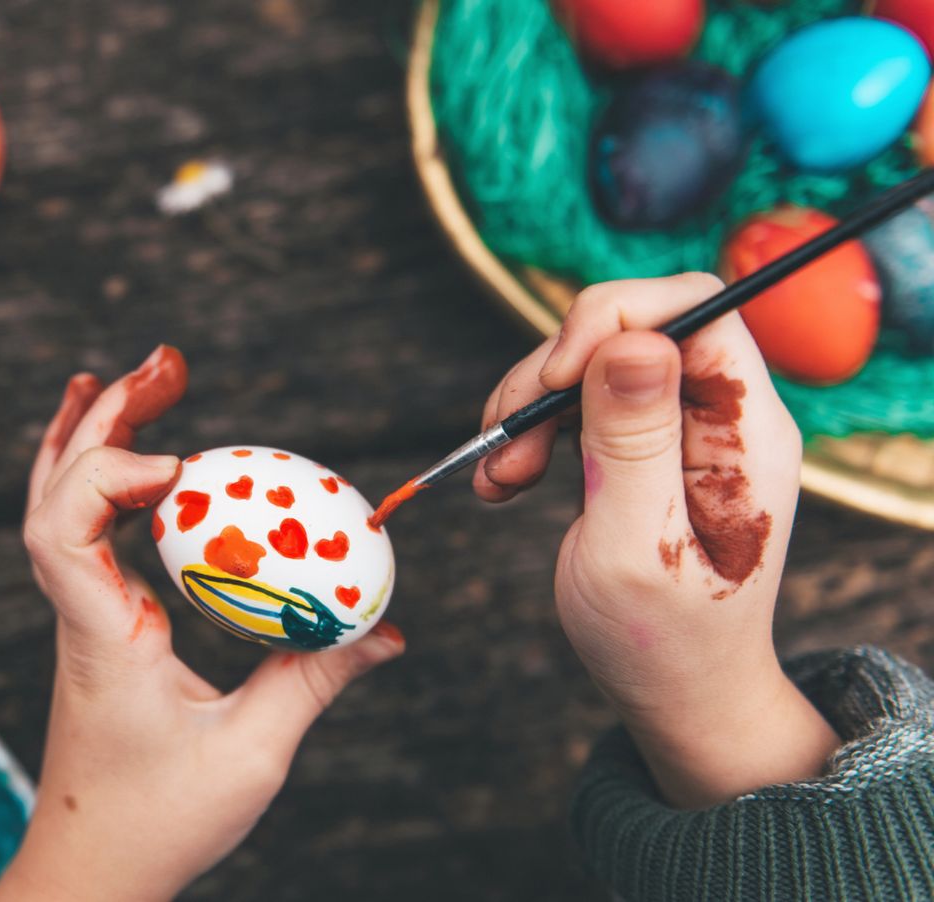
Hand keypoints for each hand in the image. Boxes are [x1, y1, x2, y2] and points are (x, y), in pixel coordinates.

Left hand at [0, 346, 404, 901]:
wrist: (91, 871)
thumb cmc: (156, 823)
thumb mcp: (253, 755)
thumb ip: (317, 680)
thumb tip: (385, 629)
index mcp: (101, 639)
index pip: (60, 533)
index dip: (107, 475)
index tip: (182, 463)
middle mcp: (79, 616)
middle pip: (57, 492)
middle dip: (106, 418)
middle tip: (165, 365)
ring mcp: (81, 618)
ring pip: (58, 505)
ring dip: (92, 435)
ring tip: (129, 380)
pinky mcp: (97, 625)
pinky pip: (84, 533)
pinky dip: (101, 480)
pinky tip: (135, 458)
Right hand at [475, 274, 838, 808]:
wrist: (675, 692)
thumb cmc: (664, 639)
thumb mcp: (637, 547)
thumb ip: (634, 442)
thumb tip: (634, 339)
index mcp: (746, 430)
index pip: (696, 308)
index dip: (618, 317)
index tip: (555, 381)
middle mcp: (719, 414)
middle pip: (630, 327)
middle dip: (552, 373)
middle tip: (505, 444)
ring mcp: (678, 428)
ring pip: (592, 361)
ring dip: (528, 407)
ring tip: (498, 477)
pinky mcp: (640, 446)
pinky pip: (577, 402)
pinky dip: (528, 431)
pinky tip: (504, 480)